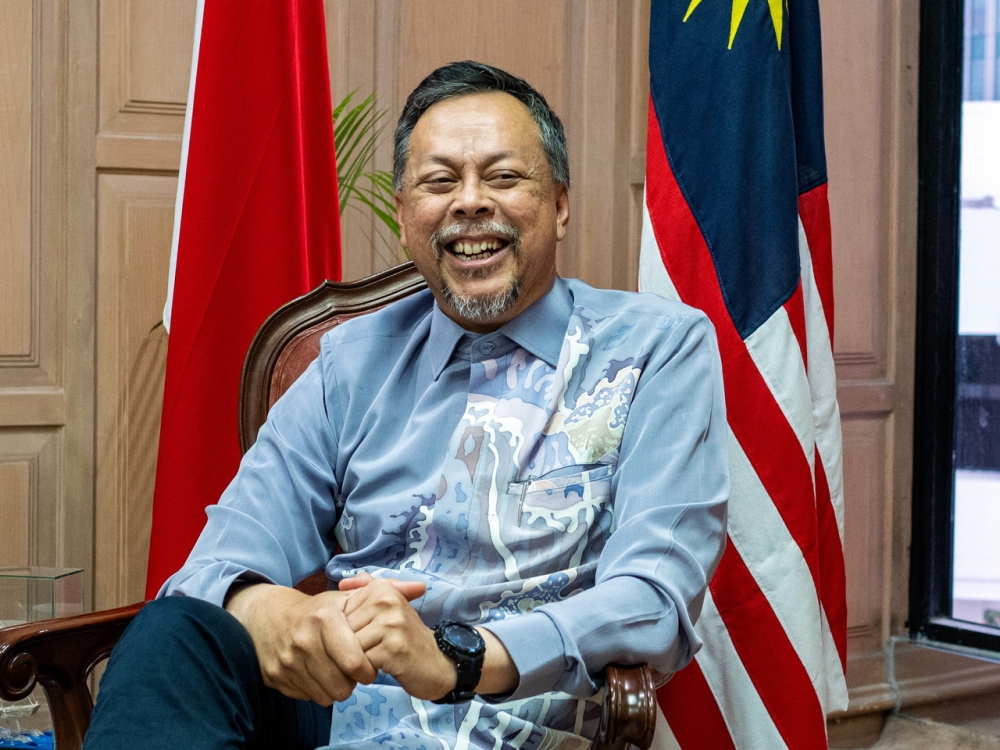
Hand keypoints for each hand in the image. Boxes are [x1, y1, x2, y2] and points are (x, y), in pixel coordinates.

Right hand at [225, 582, 418, 705]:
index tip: (370, 667)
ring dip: (335, 688)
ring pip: (324, 695)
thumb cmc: (317, 610)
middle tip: (353, 672)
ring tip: (336, 671)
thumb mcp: (348, 598)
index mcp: (323, 619)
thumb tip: (421, 587)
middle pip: (340, 686)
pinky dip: (316, 689)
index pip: (354, 662)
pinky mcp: (274, 677)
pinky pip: (306, 697)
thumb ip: (387, 591)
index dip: (367, 670)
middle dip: (352, 683)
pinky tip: (317, 673)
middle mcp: (302, 640)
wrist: (268, 616)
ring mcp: (286, 661)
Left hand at [340, 573, 519, 698]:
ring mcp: (392, 622)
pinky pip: (361, 661)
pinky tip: (382, 666)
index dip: (347, 631)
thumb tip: (342, 581)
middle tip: (372, 649)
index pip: (341, 611)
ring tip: (377, 657)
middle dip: (350, 646)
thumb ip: (364, 592)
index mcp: (382, 587)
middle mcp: (387, 599)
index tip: (367, 635)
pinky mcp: (394, 646)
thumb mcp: (386, 610)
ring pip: (350, 645)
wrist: (436, 663)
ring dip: (358, 659)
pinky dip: (366, 669)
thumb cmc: (404, 638)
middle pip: (343, 628)